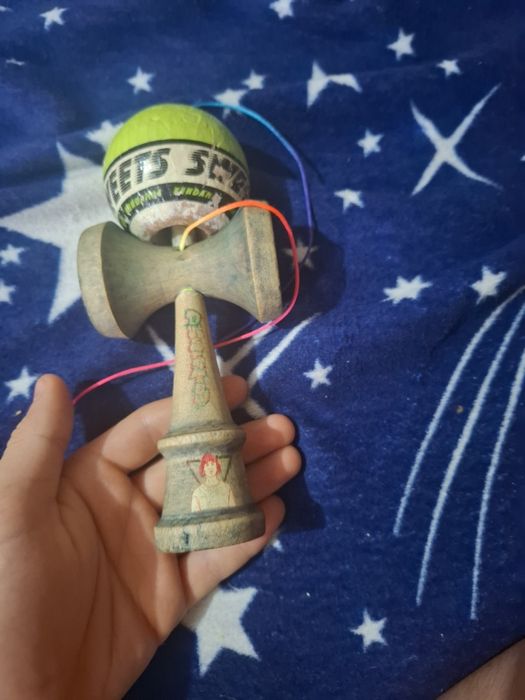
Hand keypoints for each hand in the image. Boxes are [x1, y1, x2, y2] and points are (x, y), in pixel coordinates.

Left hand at [0, 374, 299, 699]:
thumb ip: (37, 448)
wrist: (23, 697)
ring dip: (251, 482)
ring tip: (291, 461)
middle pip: (190, 465)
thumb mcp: (13, 515)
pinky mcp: (172, 594)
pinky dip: (246, 535)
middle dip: (236, 443)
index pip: (147, 433)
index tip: (235, 389)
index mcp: (88, 481)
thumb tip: (55, 380)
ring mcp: (153, 550)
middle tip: (282, 427)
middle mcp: (126, 507)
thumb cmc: (8, 593)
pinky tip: (274, 513)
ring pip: (210, 506)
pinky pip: (215, 558)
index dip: (189, 408)